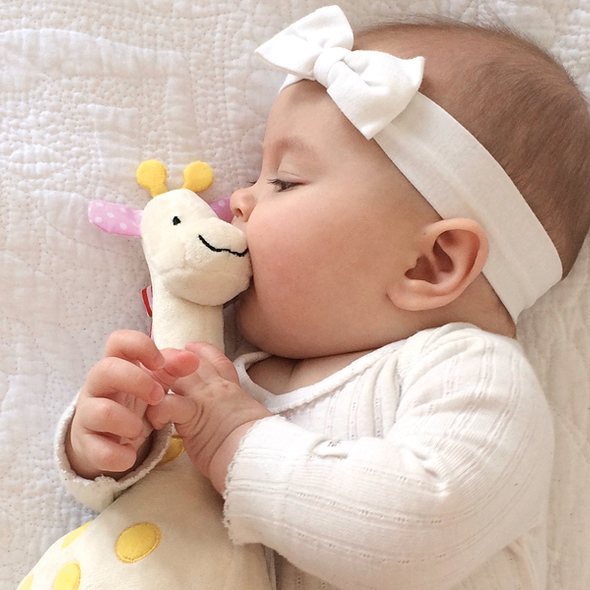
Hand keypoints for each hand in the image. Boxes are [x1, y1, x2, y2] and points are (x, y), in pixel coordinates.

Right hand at [67, 330, 197, 478]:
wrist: (108, 438)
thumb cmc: (134, 401)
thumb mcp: (155, 383)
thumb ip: (173, 368)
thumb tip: (193, 359)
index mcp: (116, 364)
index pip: (118, 340)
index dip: (140, 345)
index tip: (160, 362)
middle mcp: (97, 385)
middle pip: (105, 369)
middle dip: (137, 381)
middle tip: (158, 396)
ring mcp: (87, 414)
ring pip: (100, 411)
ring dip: (127, 421)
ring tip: (142, 429)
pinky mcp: (86, 443)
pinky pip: (96, 449)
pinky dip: (116, 454)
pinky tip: (130, 456)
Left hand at [147, 342, 271, 492]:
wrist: (262, 455)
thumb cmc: (261, 446)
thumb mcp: (254, 423)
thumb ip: (241, 416)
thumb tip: (241, 425)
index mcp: (234, 389)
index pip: (217, 361)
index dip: (201, 352)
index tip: (189, 348)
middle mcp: (219, 387)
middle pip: (189, 361)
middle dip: (170, 362)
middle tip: (154, 369)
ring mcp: (206, 398)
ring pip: (175, 375)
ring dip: (157, 380)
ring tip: (146, 391)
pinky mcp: (194, 414)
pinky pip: (169, 403)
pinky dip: (157, 409)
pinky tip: (153, 419)